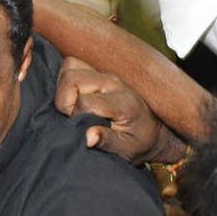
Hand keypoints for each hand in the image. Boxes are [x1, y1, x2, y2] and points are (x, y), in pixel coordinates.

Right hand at [54, 57, 174, 164]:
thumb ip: (107, 141)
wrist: (153, 130)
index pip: (85, 101)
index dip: (76, 117)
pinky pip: (72, 65)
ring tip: (74, 107)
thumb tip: (87, 138)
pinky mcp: (98, 71)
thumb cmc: (140, 142)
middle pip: (71, 78)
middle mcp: (113, 82)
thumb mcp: (127, 150)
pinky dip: (66, 80)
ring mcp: (105, 74)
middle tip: (75, 117)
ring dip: (64, 88)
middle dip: (65, 101)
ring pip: (69, 67)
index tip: (84, 129)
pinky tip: (74, 97)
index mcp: (123, 101)